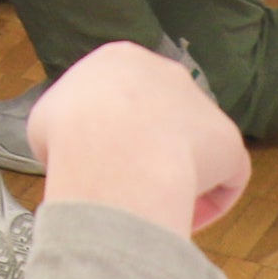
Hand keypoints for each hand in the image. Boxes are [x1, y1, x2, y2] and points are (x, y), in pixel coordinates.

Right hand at [29, 41, 251, 236]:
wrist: (113, 152)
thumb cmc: (70, 133)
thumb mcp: (47, 120)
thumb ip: (71, 126)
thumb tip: (80, 151)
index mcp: (120, 59)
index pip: (123, 91)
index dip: (114, 129)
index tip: (107, 158)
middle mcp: (166, 73)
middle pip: (164, 114)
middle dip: (152, 148)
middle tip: (133, 182)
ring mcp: (202, 105)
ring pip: (196, 146)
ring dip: (181, 176)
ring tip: (160, 208)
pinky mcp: (230, 141)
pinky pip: (224, 177)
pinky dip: (208, 201)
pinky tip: (186, 219)